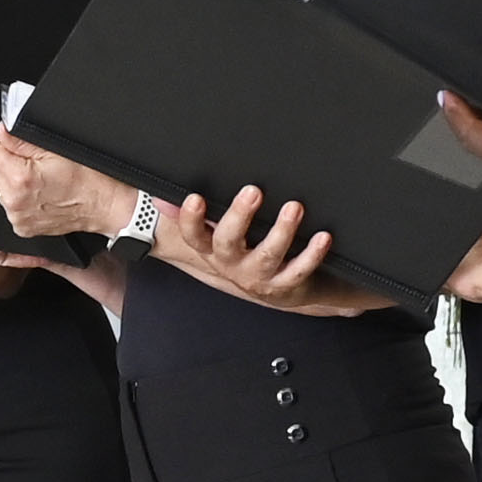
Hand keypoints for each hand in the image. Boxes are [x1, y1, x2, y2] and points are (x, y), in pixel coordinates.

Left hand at [0, 128, 135, 243]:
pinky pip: (6, 203)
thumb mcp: (54, 151)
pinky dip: (1, 190)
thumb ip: (22, 141)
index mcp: (20, 179)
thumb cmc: (89, 179)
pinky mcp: (23, 227)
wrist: (106, 206)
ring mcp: (17, 218)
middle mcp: (14, 202)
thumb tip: (1, 131)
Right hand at [167, 187, 343, 310]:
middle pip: (228, 242)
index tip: (195, 198)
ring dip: (280, 232)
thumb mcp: (215, 235)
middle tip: (253, 191)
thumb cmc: (245, 252)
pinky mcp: (285, 285)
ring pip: (266, 256)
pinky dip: (312, 254)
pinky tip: (322, 237)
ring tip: (294, 208)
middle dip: (239, 217)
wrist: (278, 290)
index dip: (191, 219)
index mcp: (212, 249)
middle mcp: (232, 264)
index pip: (193, 235)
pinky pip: (299, 270)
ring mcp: (258, 276)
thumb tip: (159, 196)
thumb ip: (191, 215)